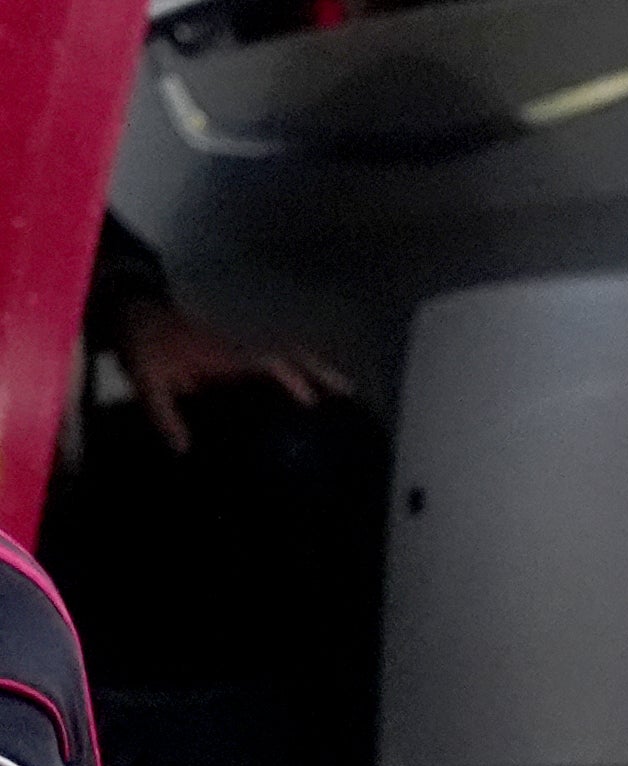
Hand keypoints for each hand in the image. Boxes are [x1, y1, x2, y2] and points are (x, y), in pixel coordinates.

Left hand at [107, 294, 348, 452]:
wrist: (131, 307)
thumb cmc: (142, 342)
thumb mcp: (145, 377)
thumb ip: (163, 413)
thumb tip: (184, 449)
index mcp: (224, 348)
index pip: (268, 359)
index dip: (292, 377)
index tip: (312, 401)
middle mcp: (239, 339)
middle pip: (290, 349)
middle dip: (319, 369)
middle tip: (348, 392)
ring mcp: (240, 335)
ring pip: (287, 345)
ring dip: (314, 363)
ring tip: (341, 386)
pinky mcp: (238, 338)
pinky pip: (274, 346)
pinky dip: (295, 359)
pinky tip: (308, 378)